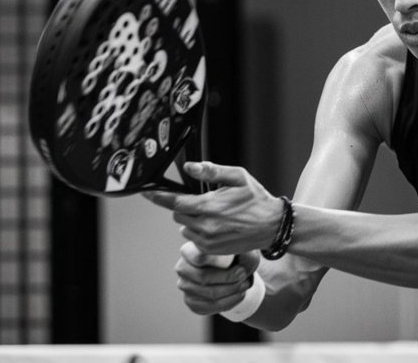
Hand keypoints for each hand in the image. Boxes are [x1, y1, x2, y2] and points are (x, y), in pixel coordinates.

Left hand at [143, 161, 283, 254]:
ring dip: (192, 219)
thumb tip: (190, 167)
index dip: (158, 196)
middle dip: (185, 206)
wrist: (272, 226)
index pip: (174, 202)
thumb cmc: (256, 200)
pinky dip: (199, 231)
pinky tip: (217, 225)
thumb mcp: (238, 177)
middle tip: (206, 200)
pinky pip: (194, 238)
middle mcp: (205, 226)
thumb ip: (211, 171)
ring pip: (184, 226)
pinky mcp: (211, 250)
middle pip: (178, 214)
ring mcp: (207, 241)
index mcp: (209, 207)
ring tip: (215, 214)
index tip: (145, 192)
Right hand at [176, 241, 260, 315]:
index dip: (212, 259)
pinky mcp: (192, 303)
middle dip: (228, 277)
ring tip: (246, 283)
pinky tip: (241, 293)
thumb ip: (234, 250)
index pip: (197, 256)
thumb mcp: (237, 248)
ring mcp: (185, 287)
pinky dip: (230, 301)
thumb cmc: (234, 255)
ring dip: (232, 290)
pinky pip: (212, 306)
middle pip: (203, 277)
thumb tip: (234, 255)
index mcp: (190, 250)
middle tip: (243, 273)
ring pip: (210, 293)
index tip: (233, 262)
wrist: (233, 272)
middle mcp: (182, 268)